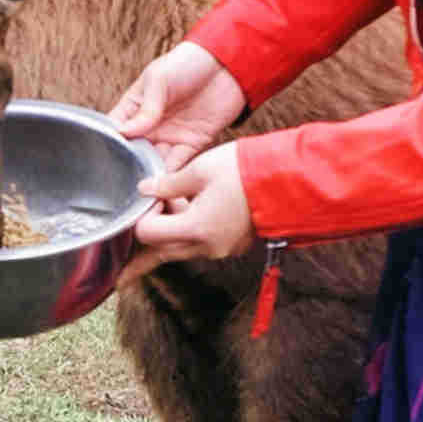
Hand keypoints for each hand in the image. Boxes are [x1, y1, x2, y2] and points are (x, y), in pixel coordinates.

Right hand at [104, 39, 245, 171]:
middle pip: (134, 152)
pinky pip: (180, 163)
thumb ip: (145, 109)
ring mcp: (172, 135)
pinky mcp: (194, 143)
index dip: (110, 145)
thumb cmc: (186, 63)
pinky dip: (174, 174)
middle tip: (125, 182)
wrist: (227, 64)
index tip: (104, 161)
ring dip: (151, 174)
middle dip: (130, 167)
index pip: (116, 130)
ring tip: (145, 187)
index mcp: (136, 108)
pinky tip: (166, 183)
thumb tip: (124, 133)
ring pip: (156, 161)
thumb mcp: (158, 80)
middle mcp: (151, 125)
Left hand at [120, 146, 253, 275]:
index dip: (142, 216)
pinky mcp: (233, 245)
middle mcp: (207, 247)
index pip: (148, 235)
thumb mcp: (200, 169)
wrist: (290, 181)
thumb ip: (168, 183)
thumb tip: (145, 189)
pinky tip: (188, 212)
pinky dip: (190, 234)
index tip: (149, 198)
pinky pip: (201, 245)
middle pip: (161, 251)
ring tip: (166, 211)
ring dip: (169, 235)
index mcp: (195, 229)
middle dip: (147, 242)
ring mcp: (222, 249)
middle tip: (132, 247)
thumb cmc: (247, 172)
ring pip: (181, 250)